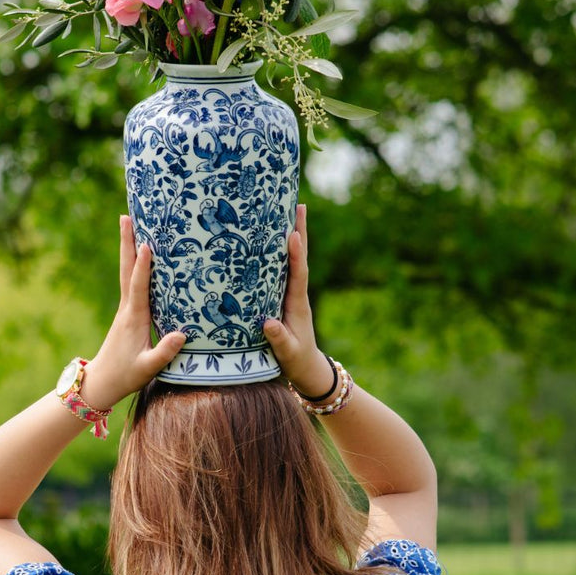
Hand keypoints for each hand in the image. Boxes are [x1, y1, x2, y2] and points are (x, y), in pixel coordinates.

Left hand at [80, 216, 186, 409]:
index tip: (146, 242)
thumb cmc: (125, 376)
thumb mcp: (147, 368)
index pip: (138, 285)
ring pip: (126, 273)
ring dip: (127, 248)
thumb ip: (163, 352)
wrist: (101, 382)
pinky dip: (133, 265)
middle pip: (126, 269)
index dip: (143, 265)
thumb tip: (181, 334)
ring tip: (129, 224)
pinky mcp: (126, 313)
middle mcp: (127, 308)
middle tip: (125, 216)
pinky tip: (138, 257)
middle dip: (126, 243)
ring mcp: (125, 309)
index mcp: (133, 318)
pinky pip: (130, 282)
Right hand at [262, 204, 331, 398]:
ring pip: (293, 260)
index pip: (299, 274)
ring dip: (293, 236)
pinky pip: (284, 270)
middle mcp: (297, 294)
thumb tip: (268, 323)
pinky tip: (273, 239)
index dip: (297, 254)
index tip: (294, 234)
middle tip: (299, 205)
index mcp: (298, 304)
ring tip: (289, 210)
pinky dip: (281, 252)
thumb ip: (279, 339)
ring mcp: (291, 294)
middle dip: (300, 232)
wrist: (306, 369)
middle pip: (300, 258)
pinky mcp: (284, 297)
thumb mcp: (287, 353)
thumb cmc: (296, 361)